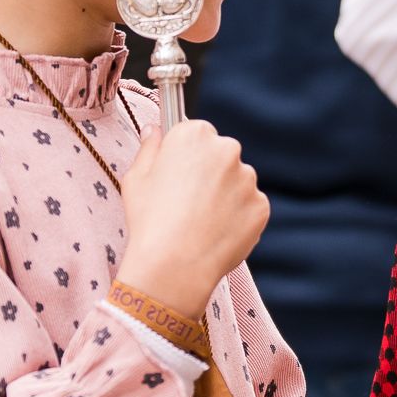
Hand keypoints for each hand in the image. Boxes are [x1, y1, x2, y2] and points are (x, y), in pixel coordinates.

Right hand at [114, 119, 266, 319]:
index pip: (197, 133)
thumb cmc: (150, 220)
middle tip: (188, 202)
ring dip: (225, 195)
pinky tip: (216, 233)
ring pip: (237, 182)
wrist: (175, 265)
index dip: (186, 156)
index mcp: (195, 135)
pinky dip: (238, 218)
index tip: (177, 174)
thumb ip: (149, 148)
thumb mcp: (136, 178)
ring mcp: (248, 179)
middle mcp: (227, 149)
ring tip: (201, 222)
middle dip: (210, 172)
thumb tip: (154, 131)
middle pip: (221, 155)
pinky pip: (249, 208)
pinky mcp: (261, 206)